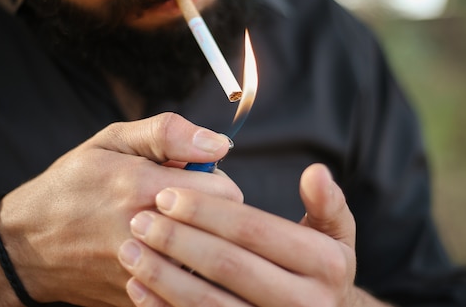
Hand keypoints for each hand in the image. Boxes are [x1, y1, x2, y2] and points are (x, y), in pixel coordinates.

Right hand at [0, 113, 241, 305]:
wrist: (26, 247)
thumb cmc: (72, 185)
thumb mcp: (111, 141)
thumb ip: (168, 134)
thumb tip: (218, 143)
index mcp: (142, 190)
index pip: (225, 192)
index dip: (215, 180)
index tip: (194, 178)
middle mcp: (147, 236)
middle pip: (222, 229)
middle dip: (211, 211)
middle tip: (180, 202)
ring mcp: (143, 274)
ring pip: (207, 260)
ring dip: (198, 241)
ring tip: (167, 226)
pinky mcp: (138, 300)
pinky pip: (185, 285)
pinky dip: (180, 268)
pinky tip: (158, 253)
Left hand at [118, 164, 384, 306]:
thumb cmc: (318, 265)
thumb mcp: (334, 232)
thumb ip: (325, 202)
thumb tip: (316, 172)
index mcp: (326, 264)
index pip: (254, 230)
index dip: (207, 211)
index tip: (168, 195)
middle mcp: (305, 303)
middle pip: (228, 266)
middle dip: (178, 240)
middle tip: (140, 220)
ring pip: (208, 302)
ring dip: (163, 276)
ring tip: (131, 249)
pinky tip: (139, 286)